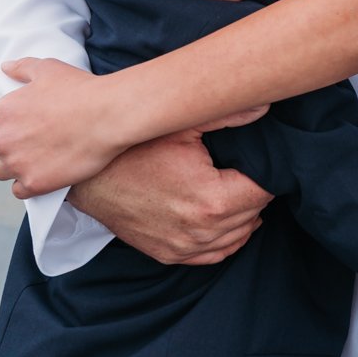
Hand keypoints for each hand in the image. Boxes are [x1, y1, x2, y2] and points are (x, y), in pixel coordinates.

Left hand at [0, 59, 125, 195]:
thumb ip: (22, 68)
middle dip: (8, 146)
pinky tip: (43, 175)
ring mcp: (17, 164)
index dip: (9, 124)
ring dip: (13, 167)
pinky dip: (28, 185)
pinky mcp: (34, 184)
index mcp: (2, 112)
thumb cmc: (80, 89)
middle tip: (31, 144)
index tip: (26, 126)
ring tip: (34, 162)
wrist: (107, 115)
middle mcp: (3, 140)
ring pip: (1, 171)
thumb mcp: (48, 69)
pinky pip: (18, 190)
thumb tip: (5, 67)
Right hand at [70, 132, 271, 264]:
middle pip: (252, 213)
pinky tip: (229, 219)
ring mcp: (183, 248)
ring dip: (244, 215)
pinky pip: (213, 255)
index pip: (262, 191)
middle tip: (250, 167)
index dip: (267, 172)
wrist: (90, 179)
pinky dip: (227, 238)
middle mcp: (200, 232)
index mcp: (210, 201)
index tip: (263, 157)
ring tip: (240, 188)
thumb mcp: (181, 125)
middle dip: (255, 191)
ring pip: (237, 236)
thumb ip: (228, 114)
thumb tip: (266, 102)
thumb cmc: (133, 150)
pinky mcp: (169, 254)